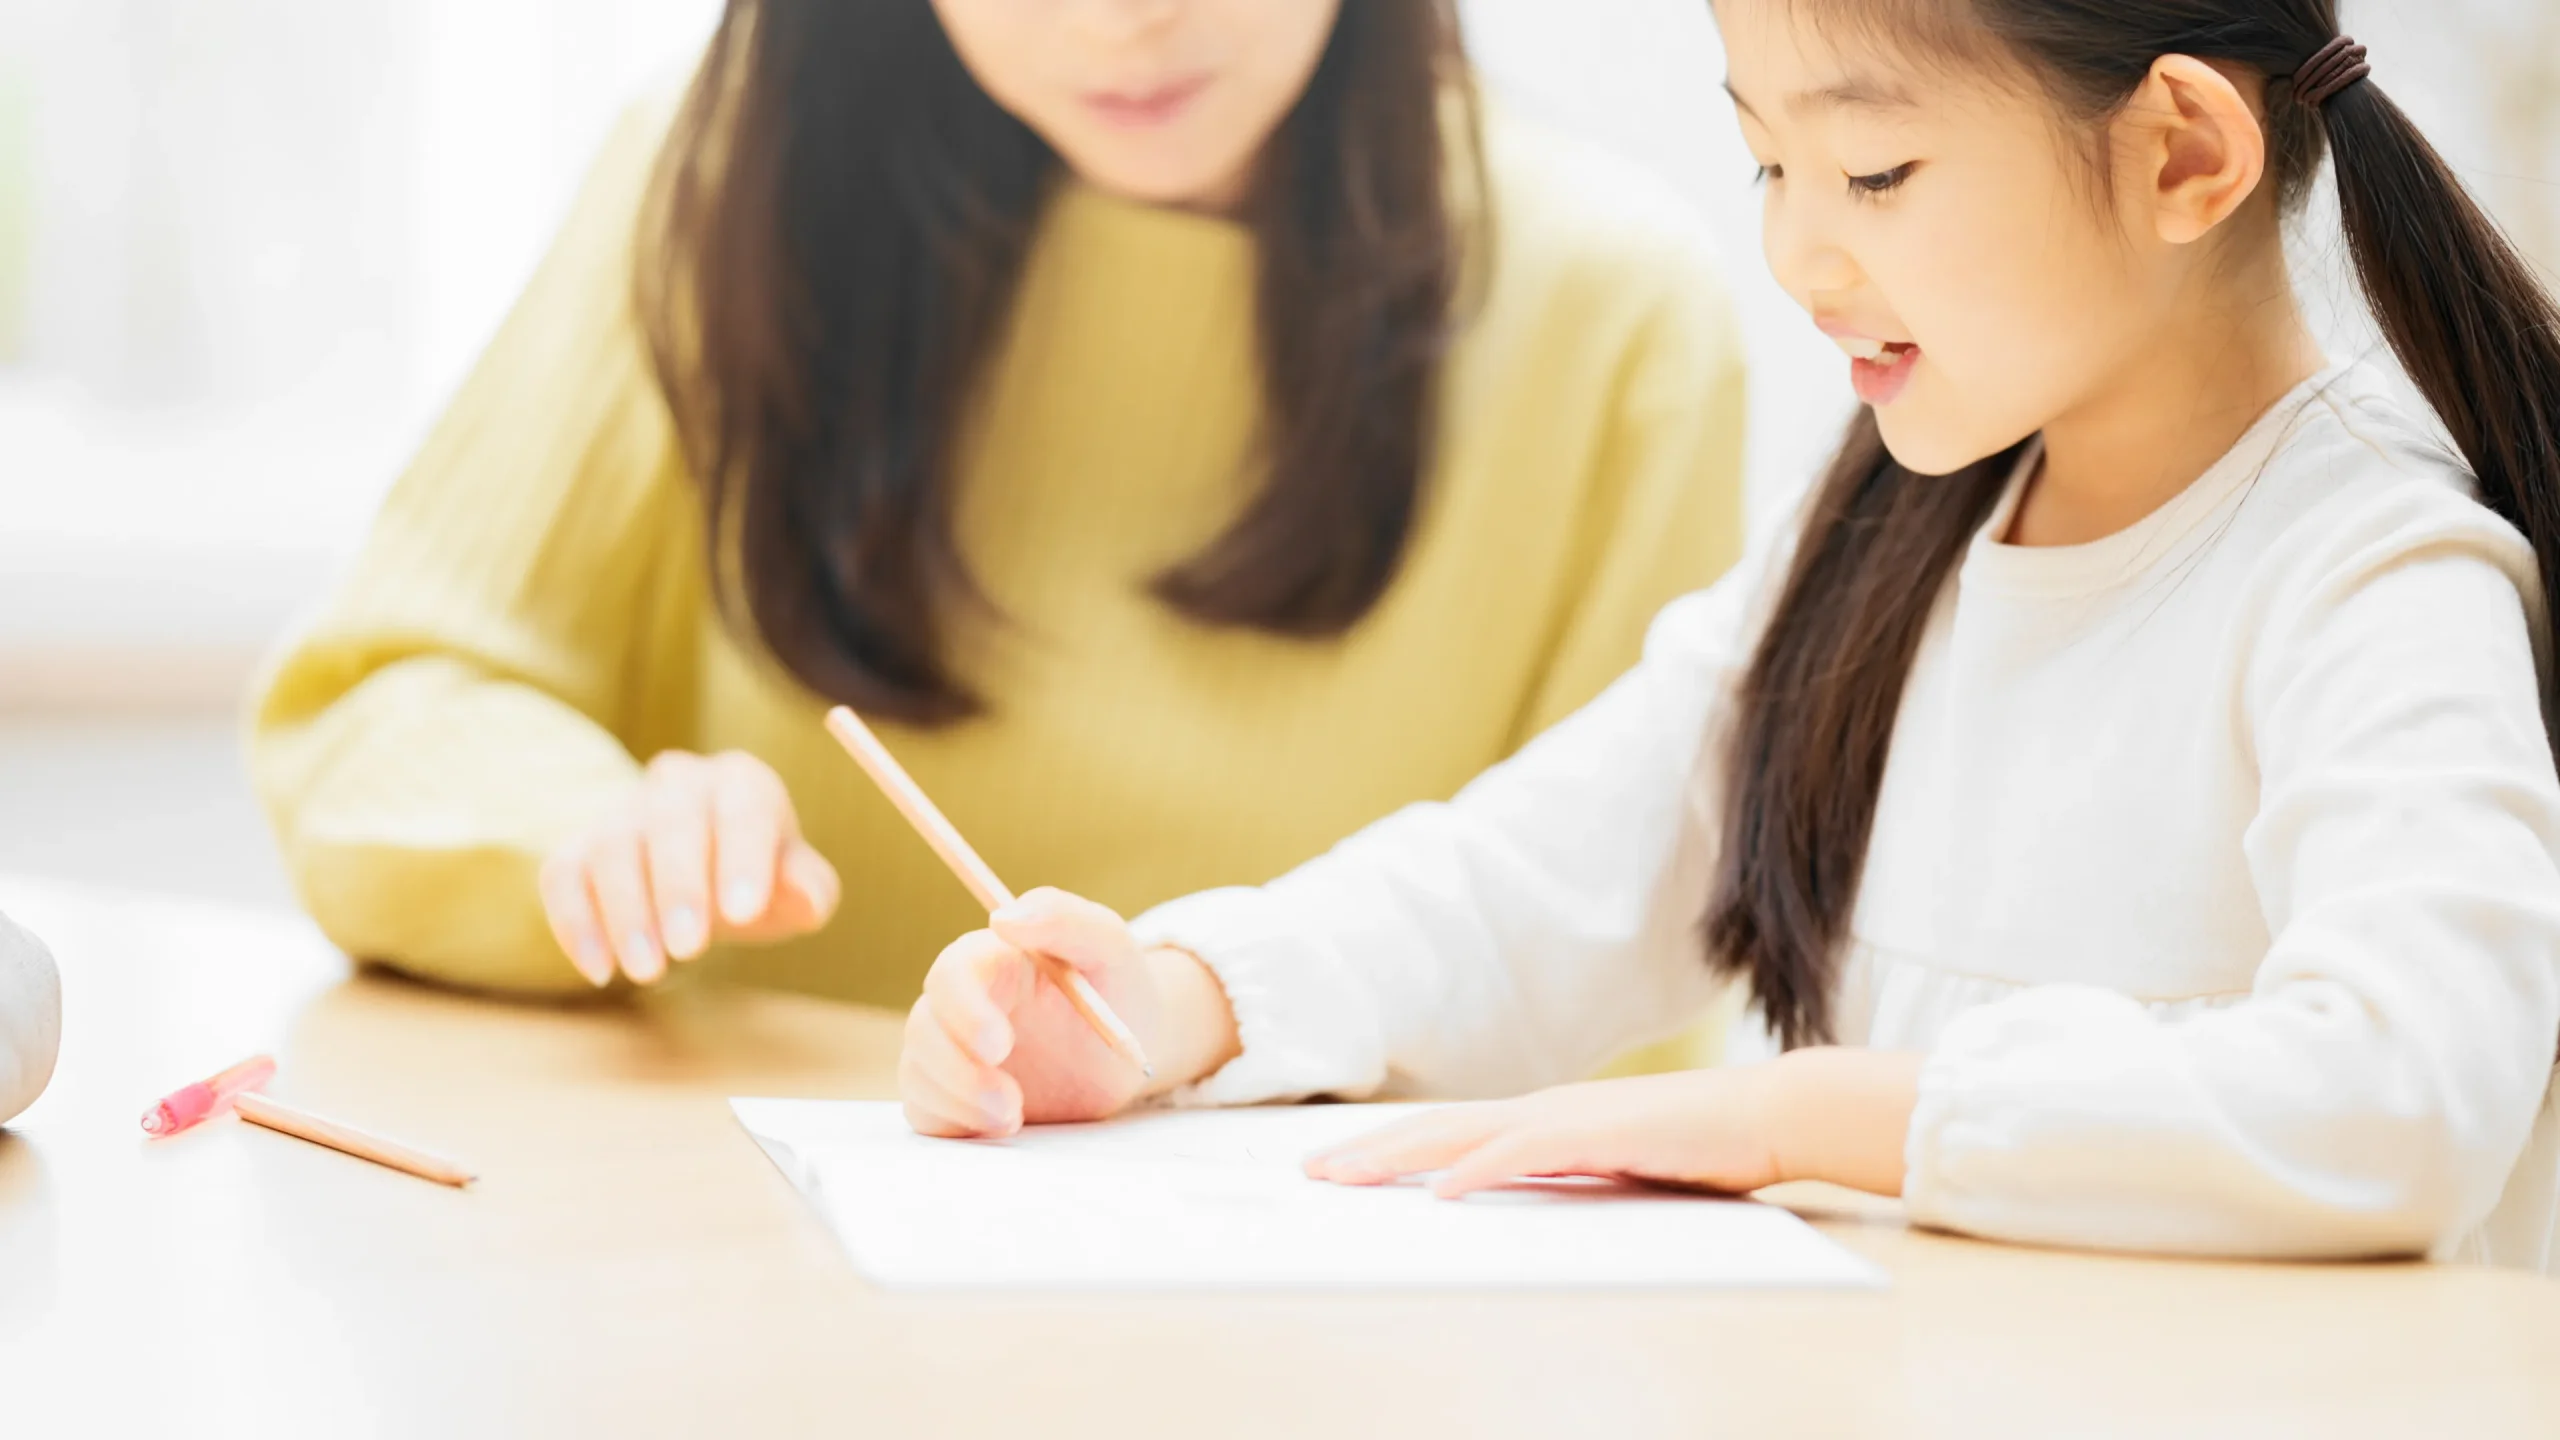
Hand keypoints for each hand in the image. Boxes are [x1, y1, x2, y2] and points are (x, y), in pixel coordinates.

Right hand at [538, 750, 840, 986]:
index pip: (743, 807)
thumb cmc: (759, 881)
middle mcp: (679, 784)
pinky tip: (600, 969)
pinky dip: (576, 923)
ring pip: (612, 847)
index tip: (742, 912)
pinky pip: (562, 875)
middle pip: (671, 821)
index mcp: (742, 782)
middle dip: (678, 887)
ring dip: (627, 913)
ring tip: (647, 971)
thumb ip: (808, 889)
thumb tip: (807, 899)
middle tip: (689, 950)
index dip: (742, 858)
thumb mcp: (796, 886)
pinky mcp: (578, 846)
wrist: (705, 880)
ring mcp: (622, 810)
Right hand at [900, 888, 1238, 1137]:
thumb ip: (1064, 918)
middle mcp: (962, 1003)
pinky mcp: (955, 1095)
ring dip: (960, 1101)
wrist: (1129, 1052)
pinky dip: (956, 1124)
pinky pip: (928, 1112)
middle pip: (924, 1028)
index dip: (964, 1009)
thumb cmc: (1119, 987)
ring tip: (1015, 1118)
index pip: (953, 974)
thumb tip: (1004, 916)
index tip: (999, 1045)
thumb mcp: (1108, 944)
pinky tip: (1001, 1126)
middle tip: (1010, 1104)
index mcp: (992, 960)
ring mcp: (954, 1051)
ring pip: (919, 1073)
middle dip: (958, 1069)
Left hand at [1304, 1049, 1924, 1198]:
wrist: (1764, 1116)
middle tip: (1311, 1173)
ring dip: (1400, 1157)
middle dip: (1369, 1151)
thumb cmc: (1693, 1148)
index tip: (1338, 1166)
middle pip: (1436, 1130)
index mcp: (1542, 1119)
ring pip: (1463, 1136)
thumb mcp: (1607, 1170)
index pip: (1447, 1133)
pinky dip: (1479, 1170)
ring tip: (1347, 1178)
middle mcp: (1541, 1110)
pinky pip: (1525, 1154)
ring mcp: (1566, 1117)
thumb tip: (1502, 1198)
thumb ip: (1555, 1178)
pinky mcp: (1598, 1134)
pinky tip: (1443, 1190)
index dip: (1389, 1148)